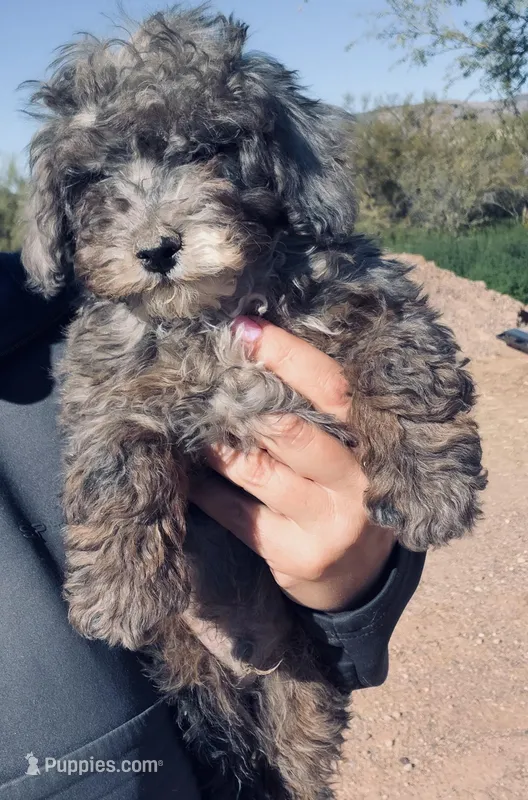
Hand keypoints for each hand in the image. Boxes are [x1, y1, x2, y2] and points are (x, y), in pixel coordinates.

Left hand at [190, 317, 395, 611]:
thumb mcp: (350, 447)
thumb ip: (319, 409)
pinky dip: (206, 489)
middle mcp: (356, 482)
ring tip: (189, 421)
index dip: (287, 355)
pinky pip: (235, 513)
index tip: (244, 330)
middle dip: (240, 399)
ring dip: (215, 443)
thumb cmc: (342, 489)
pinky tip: (189, 473)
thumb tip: (258, 348)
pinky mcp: (295, 555)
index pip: (332, 388)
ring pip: (255, 471)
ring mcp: (326, 522)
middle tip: (203, 377)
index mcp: (373, 441)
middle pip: (290, 429)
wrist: (357, 572)